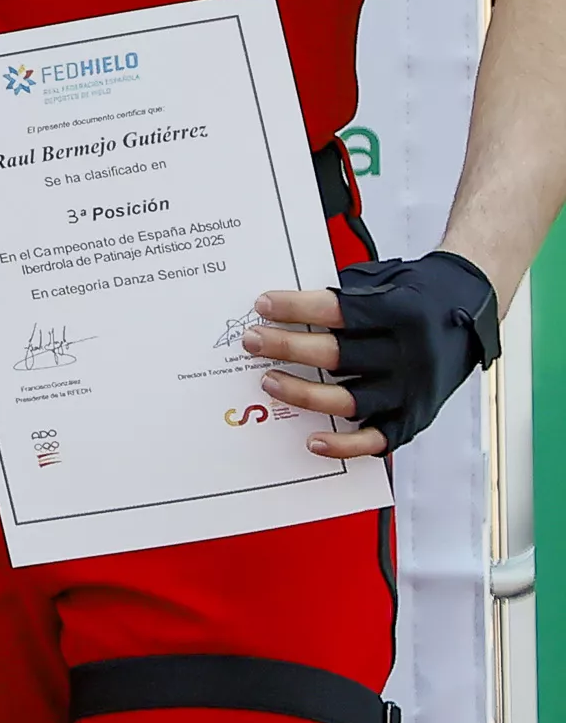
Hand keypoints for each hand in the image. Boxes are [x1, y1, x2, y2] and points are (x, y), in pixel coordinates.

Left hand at [245, 253, 502, 455]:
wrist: (471, 304)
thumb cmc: (418, 291)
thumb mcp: (383, 278)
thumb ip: (342, 295)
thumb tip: (283, 309)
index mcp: (402, 312)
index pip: (340, 311)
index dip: (296, 308)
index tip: (262, 305)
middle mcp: (411, 354)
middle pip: (339, 355)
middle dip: (287, 348)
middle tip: (252, 341)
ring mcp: (413, 389)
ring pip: (350, 400)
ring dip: (303, 393)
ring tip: (269, 380)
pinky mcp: (416, 415)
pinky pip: (378, 439)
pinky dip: (345, 444)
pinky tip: (313, 439)